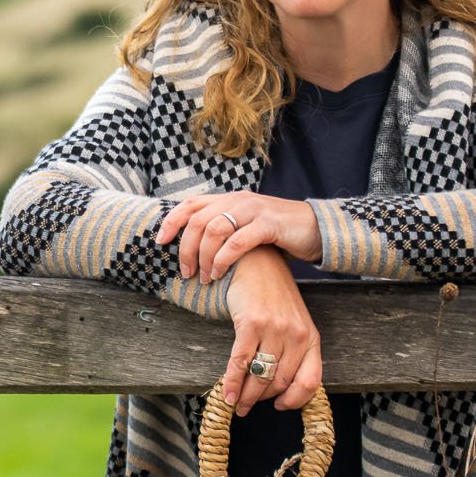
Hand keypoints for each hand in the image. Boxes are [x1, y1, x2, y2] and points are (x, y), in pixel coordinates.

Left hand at [157, 191, 322, 282]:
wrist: (315, 228)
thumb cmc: (277, 233)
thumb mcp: (245, 226)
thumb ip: (224, 230)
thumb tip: (193, 248)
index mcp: (229, 199)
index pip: (191, 204)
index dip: (172, 221)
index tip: (160, 242)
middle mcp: (238, 200)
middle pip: (198, 220)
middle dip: (185, 248)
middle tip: (185, 271)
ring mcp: (253, 210)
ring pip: (214, 230)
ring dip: (202, 257)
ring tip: (202, 277)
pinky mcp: (268, 224)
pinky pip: (237, 241)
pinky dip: (222, 259)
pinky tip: (218, 273)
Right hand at [219, 248, 322, 413]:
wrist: (257, 263)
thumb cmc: (273, 295)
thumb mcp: (292, 322)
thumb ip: (292, 350)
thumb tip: (277, 386)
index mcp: (311, 338)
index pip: (310, 381)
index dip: (295, 400)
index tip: (280, 406)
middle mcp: (297, 335)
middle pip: (280, 382)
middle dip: (261, 400)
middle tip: (246, 407)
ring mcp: (275, 329)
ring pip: (260, 376)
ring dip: (245, 396)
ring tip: (234, 403)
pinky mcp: (252, 324)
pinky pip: (241, 362)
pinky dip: (231, 382)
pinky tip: (225, 394)